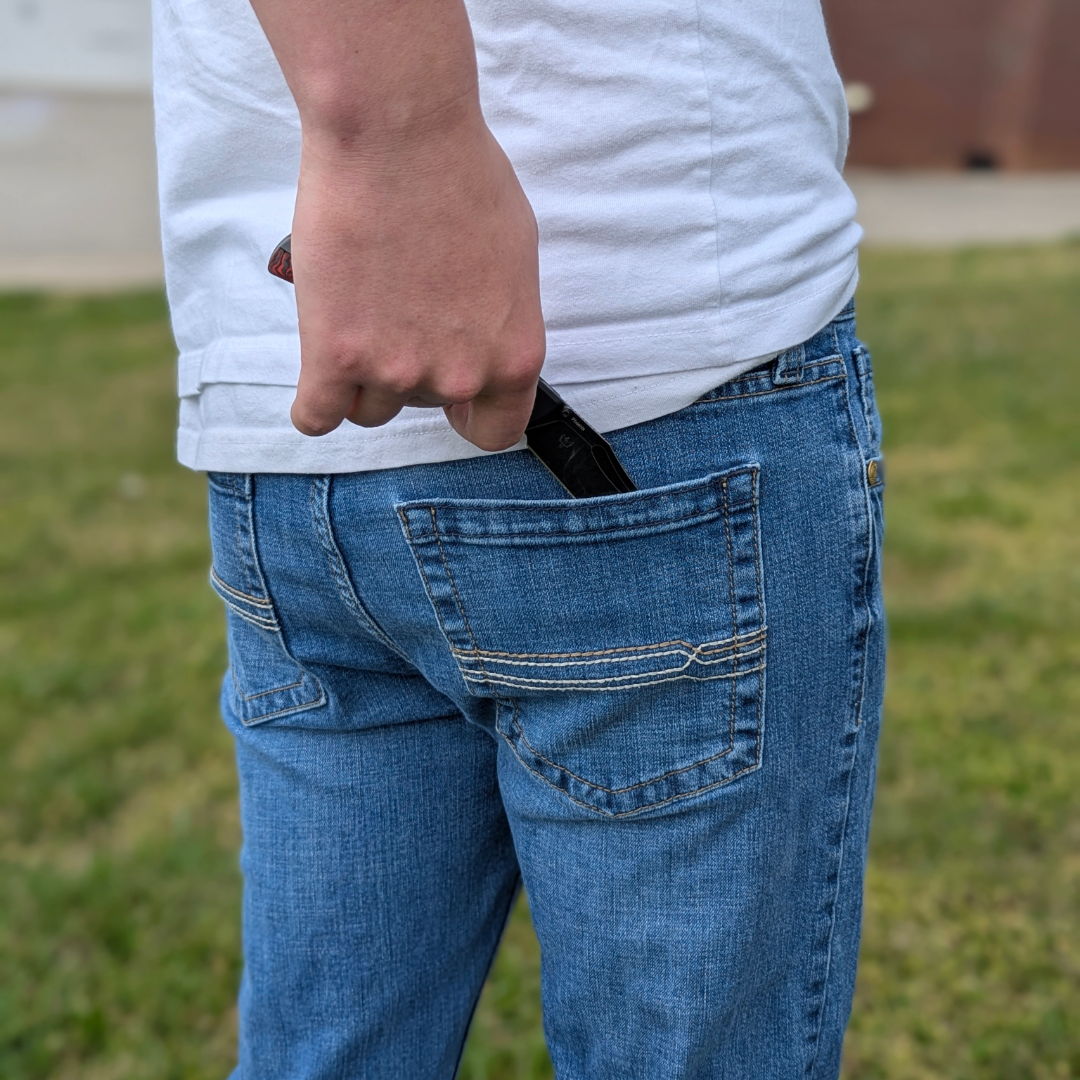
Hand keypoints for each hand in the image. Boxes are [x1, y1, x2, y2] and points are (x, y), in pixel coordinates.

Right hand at [287, 105, 545, 451]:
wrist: (396, 134)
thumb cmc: (460, 177)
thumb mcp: (513, 259)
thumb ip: (499, 321)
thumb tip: (481, 344)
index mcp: (512, 356)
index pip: (496, 432)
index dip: (470, 416)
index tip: (454, 402)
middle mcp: (457, 375)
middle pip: (422, 408)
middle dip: (409, 371)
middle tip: (395, 311)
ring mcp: (394, 370)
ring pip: (369, 408)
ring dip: (361, 375)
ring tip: (357, 315)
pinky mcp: (333, 356)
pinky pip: (315, 416)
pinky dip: (313, 403)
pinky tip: (317, 376)